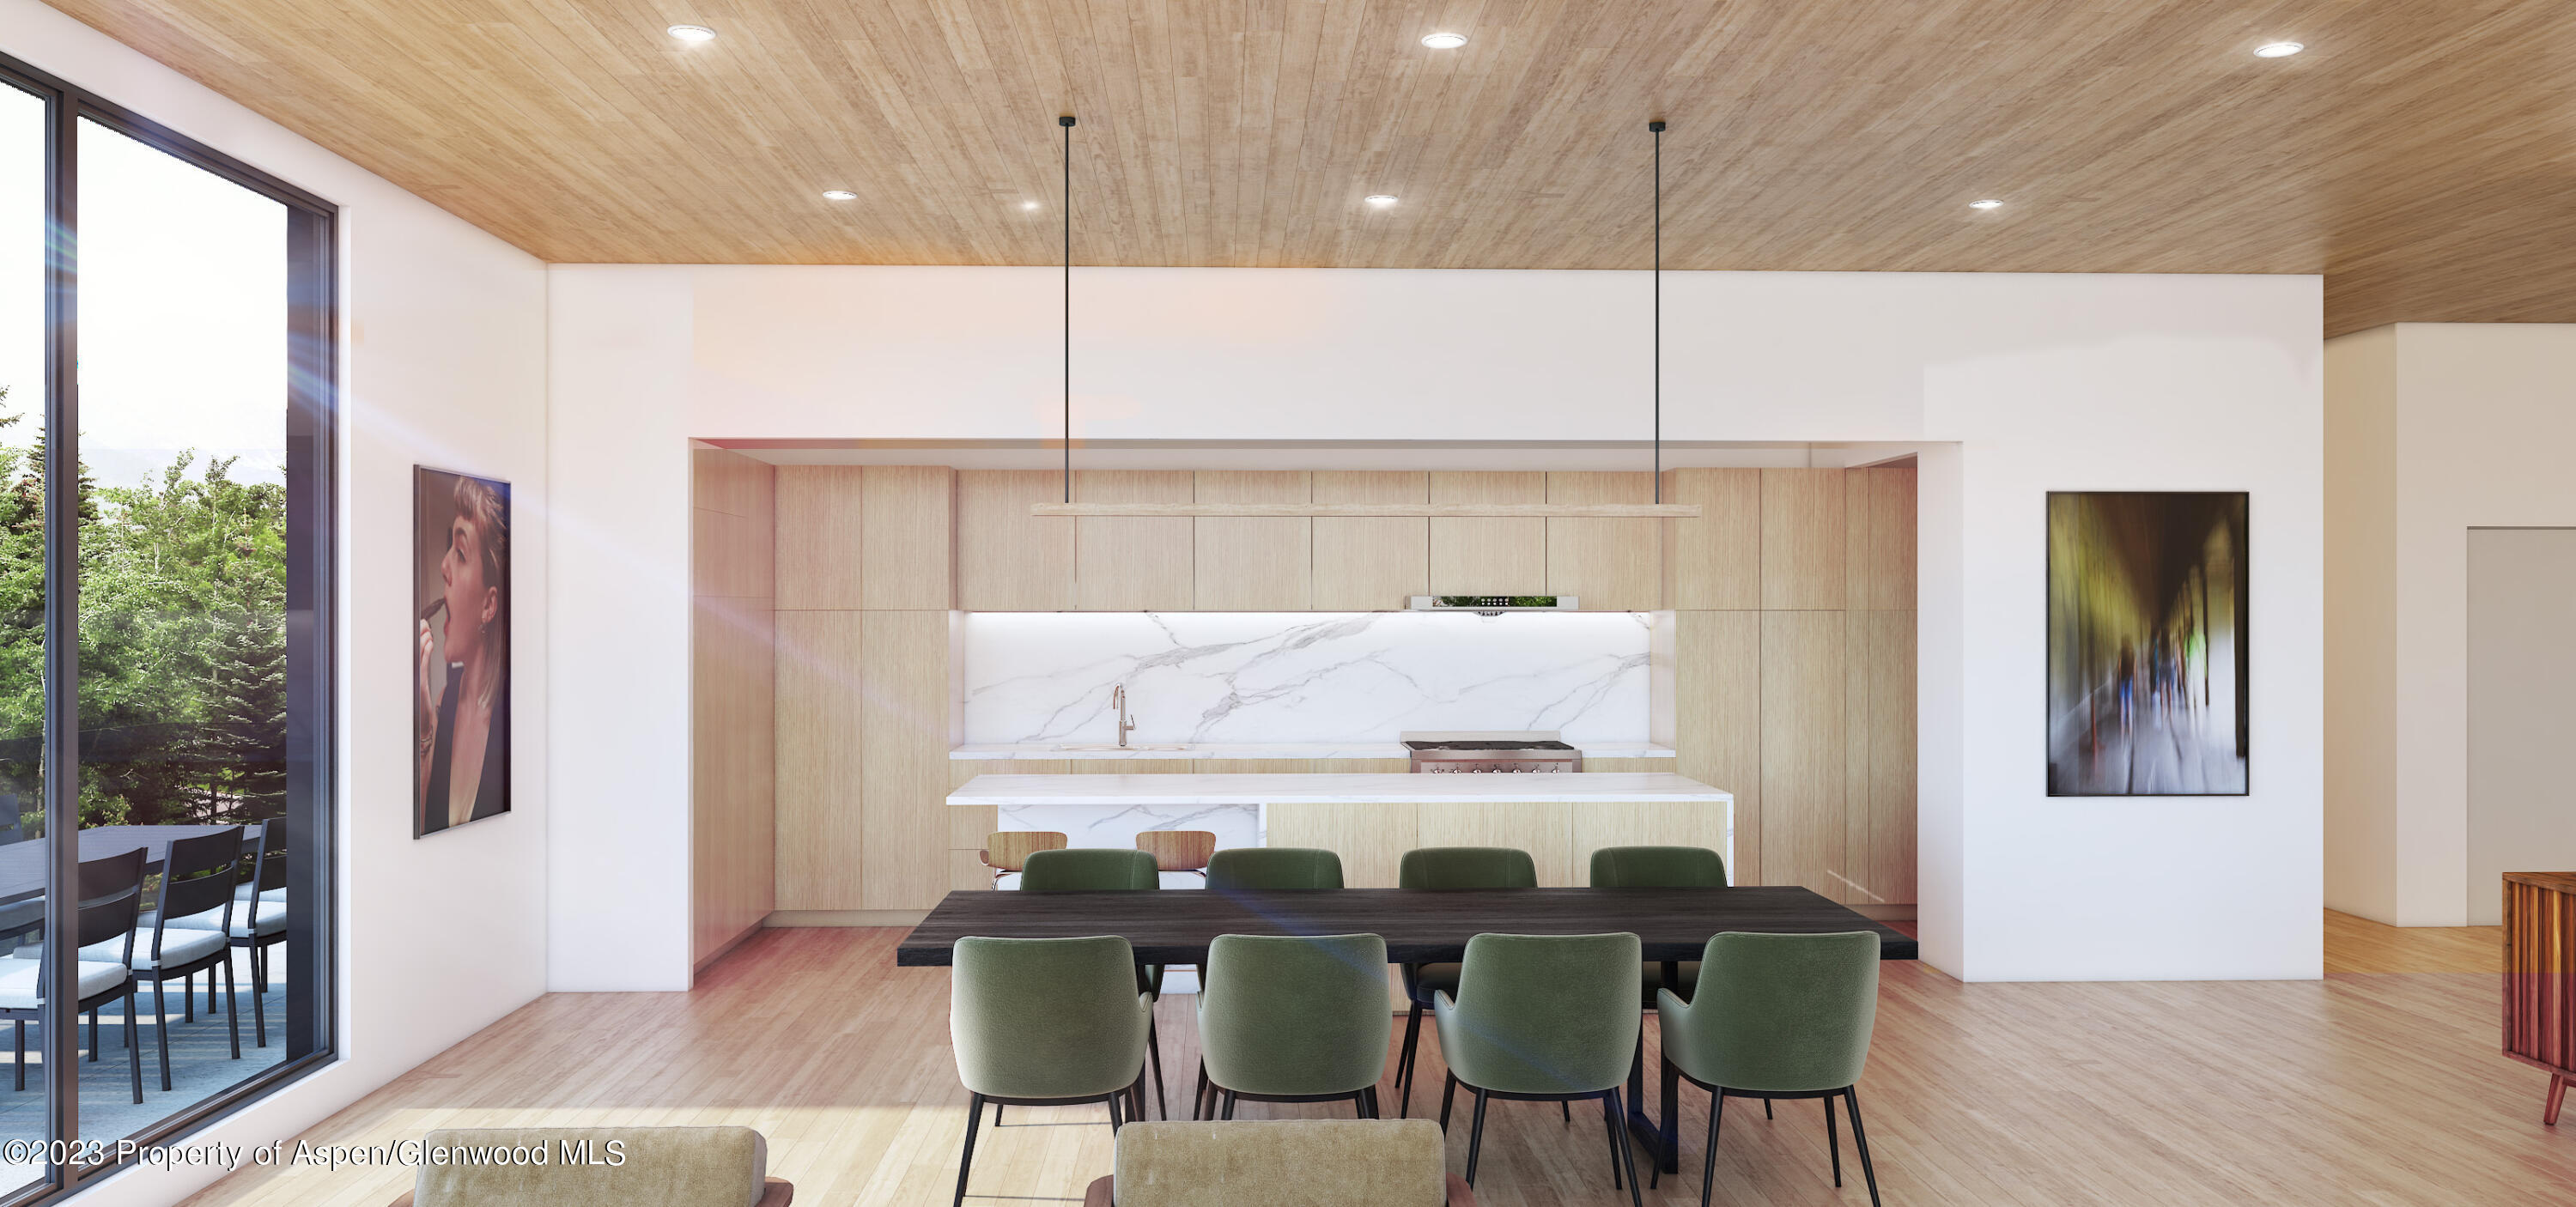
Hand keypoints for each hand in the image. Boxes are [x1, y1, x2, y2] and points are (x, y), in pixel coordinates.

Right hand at [417, 619, 438, 751]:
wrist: (422, 726)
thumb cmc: (424, 709)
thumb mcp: (424, 687)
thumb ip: (424, 671)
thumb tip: (428, 655)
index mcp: (414, 676)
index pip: (416, 653)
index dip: (418, 640)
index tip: (422, 627)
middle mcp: (412, 677)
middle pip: (413, 652)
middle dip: (417, 637)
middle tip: (423, 624)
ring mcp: (414, 680)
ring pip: (416, 656)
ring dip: (422, 641)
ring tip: (427, 630)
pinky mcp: (419, 686)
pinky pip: (422, 666)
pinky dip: (425, 654)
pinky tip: (429, 644)